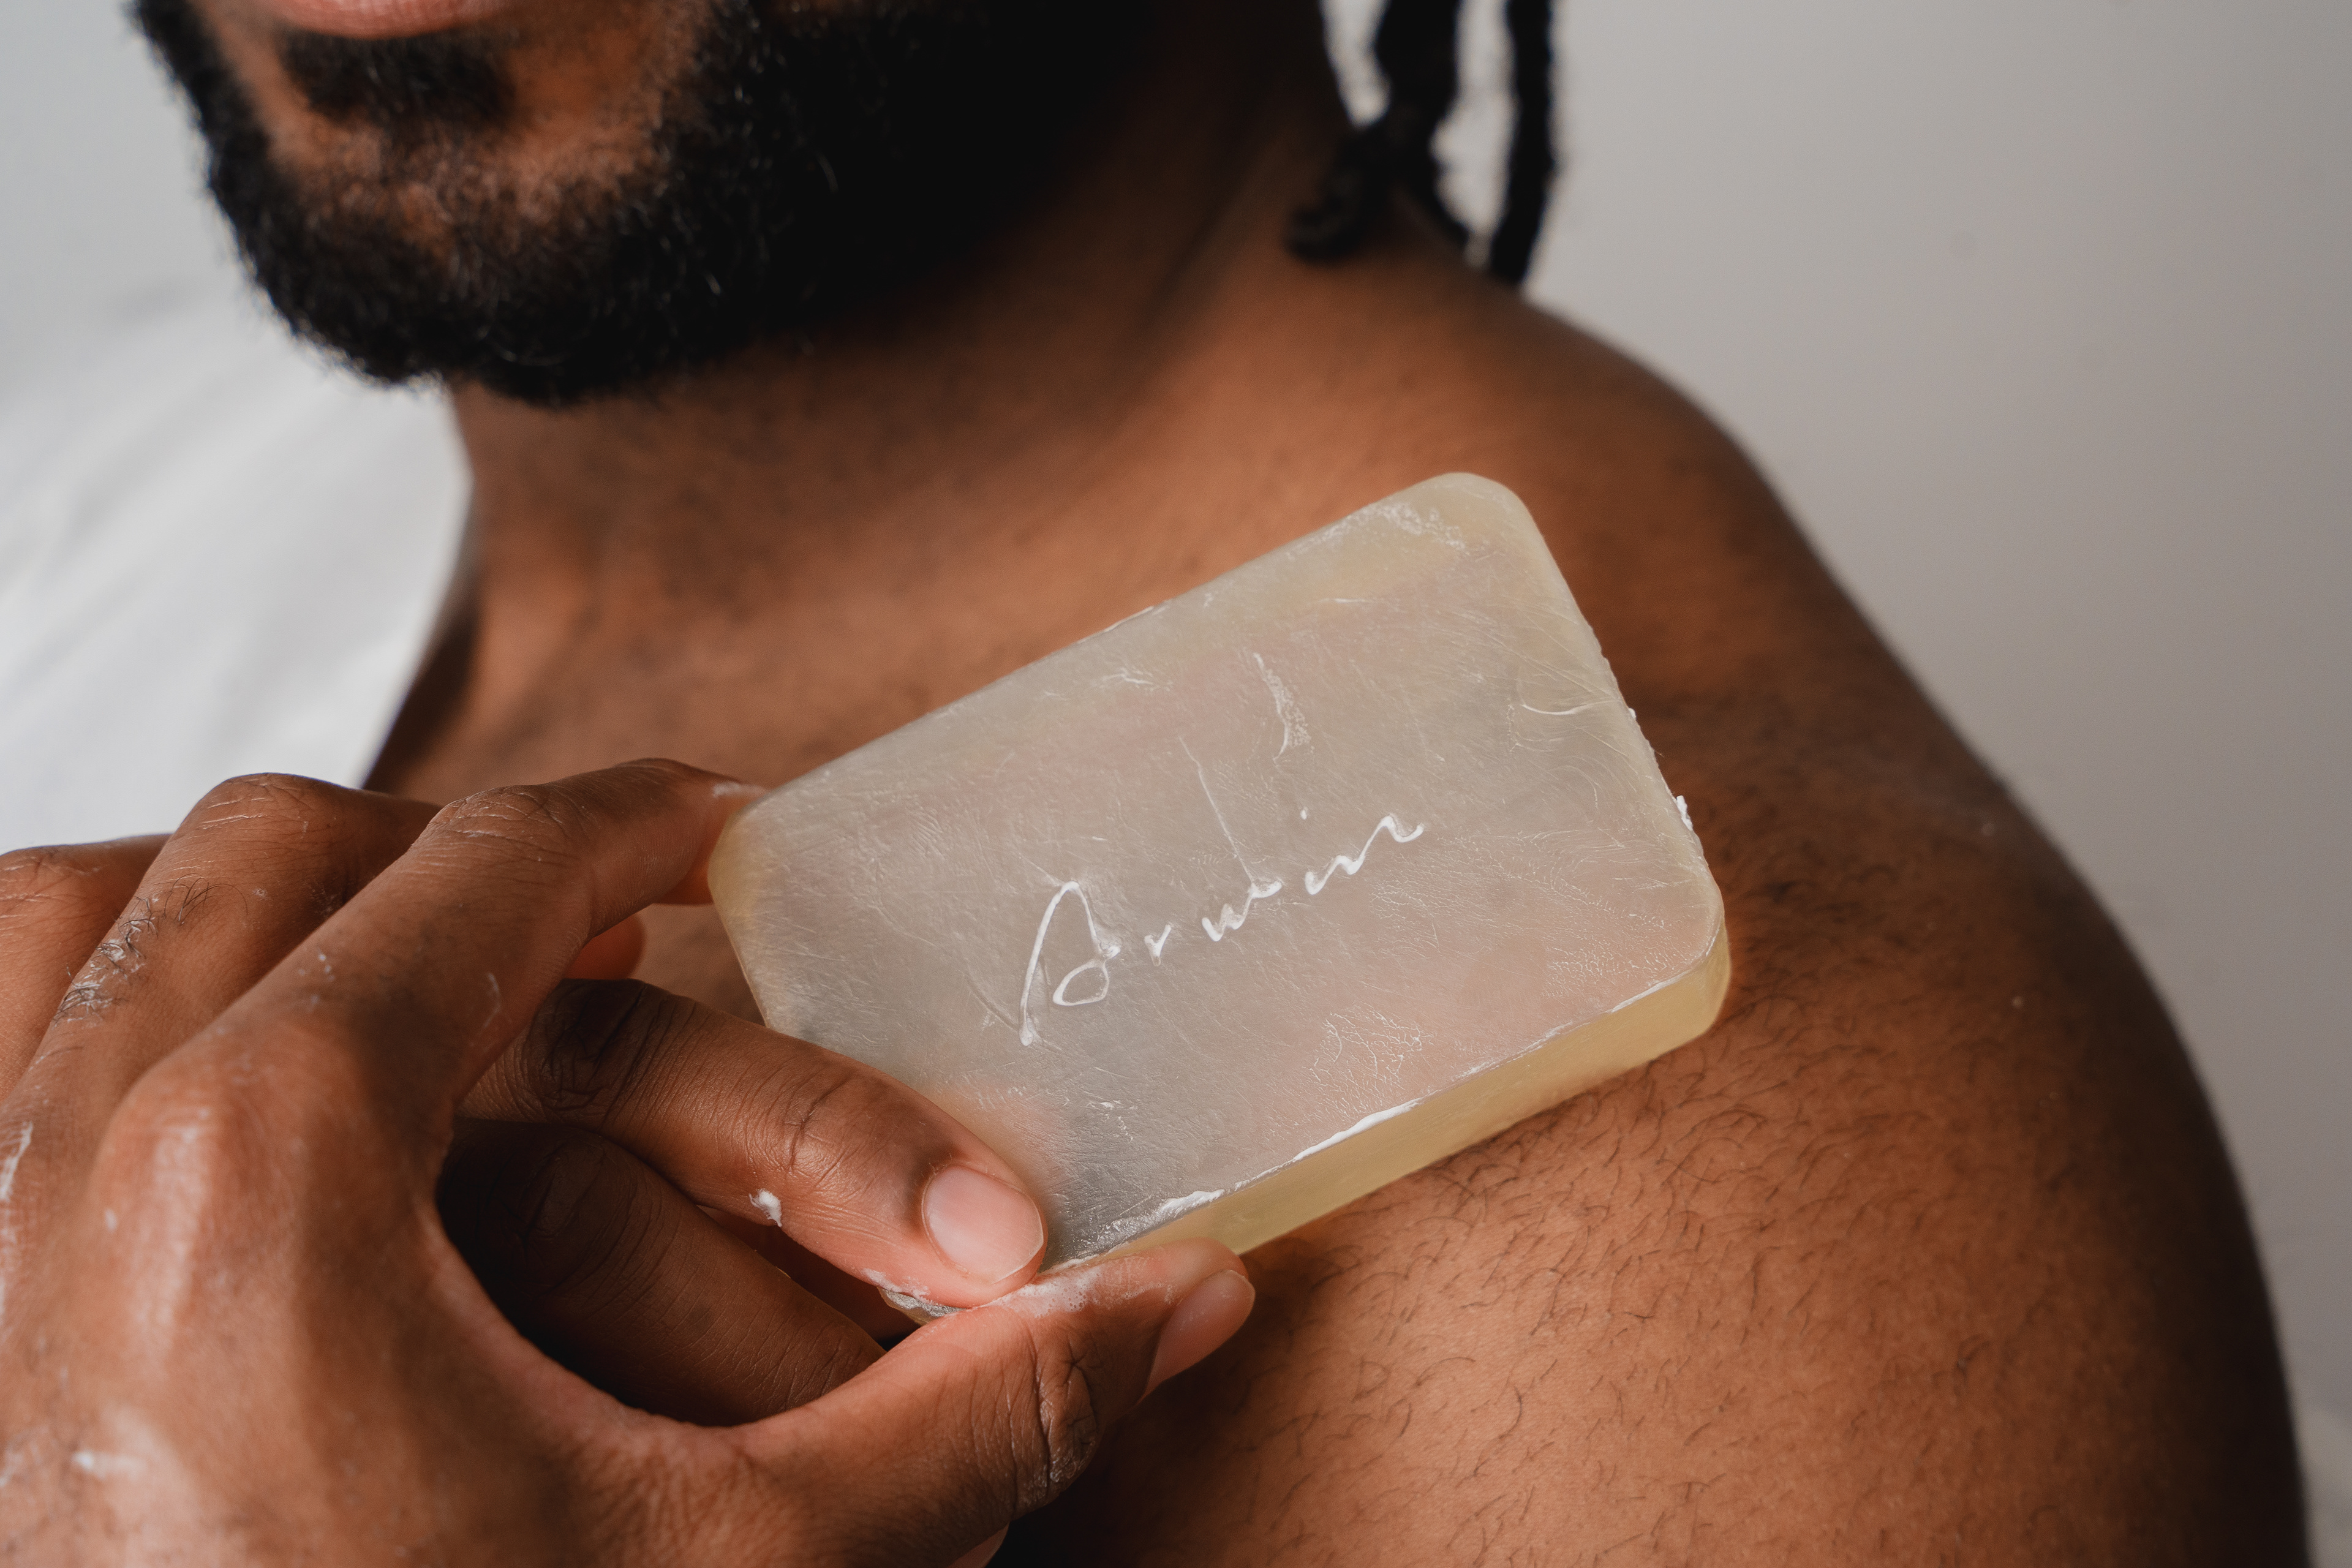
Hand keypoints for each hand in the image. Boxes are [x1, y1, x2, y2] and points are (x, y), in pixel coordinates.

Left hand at [0, 761, 1253, 1561]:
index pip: (486, 871)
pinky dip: (93, 981)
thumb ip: (977, 1416)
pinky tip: (204, 1066)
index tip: (716, 828)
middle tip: (600, 907)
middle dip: (469, 848)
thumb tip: (1196, 1298)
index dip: (634, 821)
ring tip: (395, 960)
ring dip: (257, 895)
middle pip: (285, 845)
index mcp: (281, 1176)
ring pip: (91, 900)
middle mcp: (81, 1153)